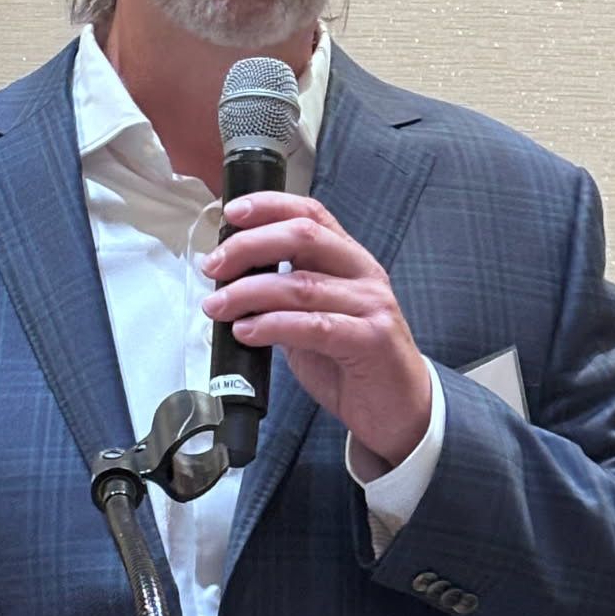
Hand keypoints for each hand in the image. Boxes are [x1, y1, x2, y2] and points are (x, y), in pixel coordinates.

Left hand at [201, 193, 429, 466]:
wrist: (400, 410)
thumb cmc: (351, 361)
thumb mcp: (313, 316)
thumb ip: (281, 294)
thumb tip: (228, 279)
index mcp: (349, 259)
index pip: (311, 213)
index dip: (269, 205)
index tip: (231, 212)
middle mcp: (363, 274)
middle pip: (303, 237)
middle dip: (249, 246)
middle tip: (214, 267)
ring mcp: (372, 306)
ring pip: (301, 284)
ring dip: (248, 292)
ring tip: (217, 306)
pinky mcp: (371, 341)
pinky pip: (314, 326)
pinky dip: (272, 325)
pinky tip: (246, 331)